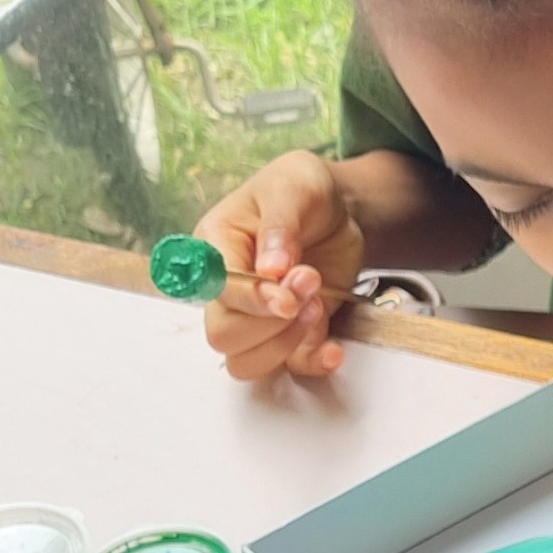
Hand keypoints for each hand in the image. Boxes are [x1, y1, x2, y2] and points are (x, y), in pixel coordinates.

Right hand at [194, 150, 365, 380]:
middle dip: (270, 324)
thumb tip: (271, 268)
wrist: (337, 211)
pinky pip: (290, 368)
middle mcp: (228, 289)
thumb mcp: (295, 185)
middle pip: (223, 335)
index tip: (288, 296)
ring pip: (246, 361)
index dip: (250, 300)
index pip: (215, 290)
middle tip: (311, 285)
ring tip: (318, 307)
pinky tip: (334, 348)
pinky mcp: (290, 334)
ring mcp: (257, 317)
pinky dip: (313, 364)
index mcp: (215, 247)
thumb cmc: (303, 190)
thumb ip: (281, 224)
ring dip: (286, 345)